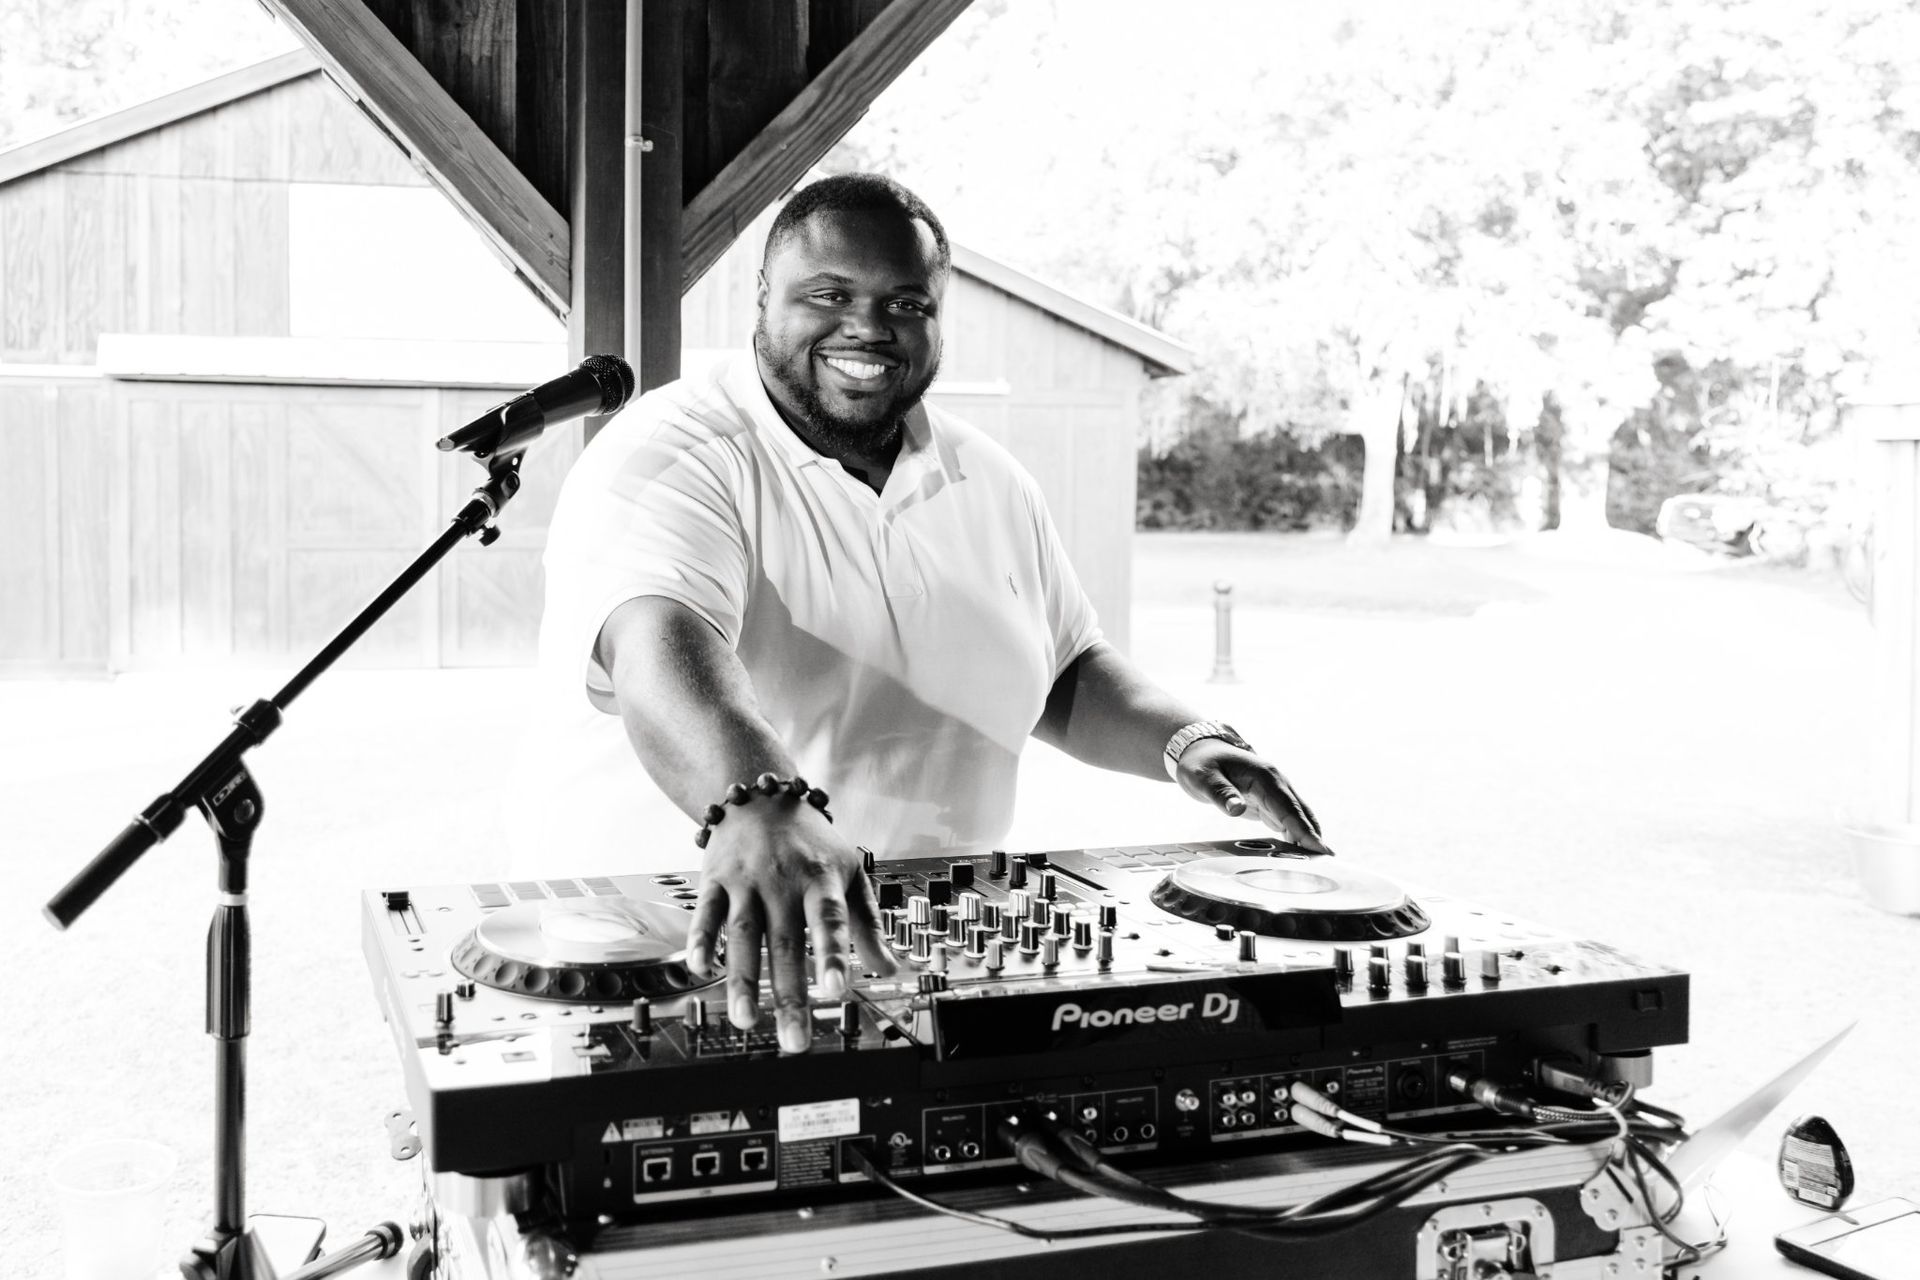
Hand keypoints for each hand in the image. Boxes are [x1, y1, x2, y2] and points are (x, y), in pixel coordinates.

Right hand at [685, 801, 894, 1052]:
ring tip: (746, 1020)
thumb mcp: (848, 870)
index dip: (832, 954)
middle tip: (794, 1040)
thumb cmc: (811, 841)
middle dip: (789, 995)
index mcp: (819, 878)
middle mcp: (782, 881)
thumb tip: (889, 968)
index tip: (836, 989)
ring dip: (742, 981)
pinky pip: (706, 914)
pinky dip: (700, 940)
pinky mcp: (714, 880)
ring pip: (743, 936)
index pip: (828, 920)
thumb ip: (867, 922)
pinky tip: (699, 968)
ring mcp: (746, 881)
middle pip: (784, 944)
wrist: (761, 795)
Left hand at [1175, 740, 1332, 853]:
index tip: (1319, 848)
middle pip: (1300, 814)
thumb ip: (1220, 793)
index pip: (1289, 807)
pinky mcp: (1270, 803)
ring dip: (1309, 839)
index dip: (1304, 829)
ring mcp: (1275, 793)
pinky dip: (1296, 837)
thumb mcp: (1203, 778)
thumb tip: (1236, 809)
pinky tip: (1300, 857)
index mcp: (1265, 777)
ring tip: (1321, 866)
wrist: (1201, 751)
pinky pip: (1288, 821)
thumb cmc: (1201, 764)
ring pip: (1298, 818)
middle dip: (1315, 837)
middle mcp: (1276, 784)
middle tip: (1330, 863)